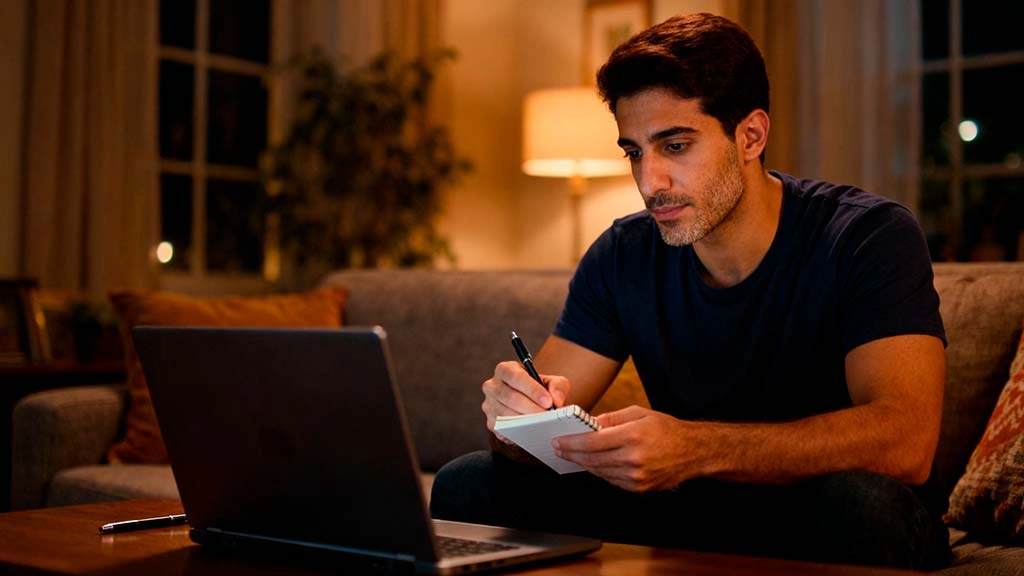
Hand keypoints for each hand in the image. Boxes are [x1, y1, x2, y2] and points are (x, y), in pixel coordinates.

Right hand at [482, 361, 569, 441]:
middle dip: (531, 408)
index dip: (532, 389)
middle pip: (509, 397)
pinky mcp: (490, 422)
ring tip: (543, 424)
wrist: (532, 403)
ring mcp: (489, 405)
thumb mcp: (552, 382)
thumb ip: (557, 386)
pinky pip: (503, 429)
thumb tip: (556, 400)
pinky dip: (518, 431)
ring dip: (525, 421)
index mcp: (505, 370)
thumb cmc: (540, 390)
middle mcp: (492, 386)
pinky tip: (532, 431)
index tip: (548, 401)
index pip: (515, 377)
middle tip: (547, 416)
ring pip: (506, 414)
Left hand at [552, 406, 704, 491]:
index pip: (592, 442)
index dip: (571, 443)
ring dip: (583, 464)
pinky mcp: (639, 488)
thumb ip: (610, 419)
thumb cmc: (666, 429)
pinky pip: (611, 480)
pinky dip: (600, 471)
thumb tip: (587, 424)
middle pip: (592, 459)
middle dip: (571, 454)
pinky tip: (592, 463)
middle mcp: (633, 458)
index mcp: (632, 436)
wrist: (693, 452)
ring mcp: (636, 476)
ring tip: (572, 455)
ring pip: (600, 471)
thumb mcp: (638, 414)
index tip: (558, 441)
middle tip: (558, 449)